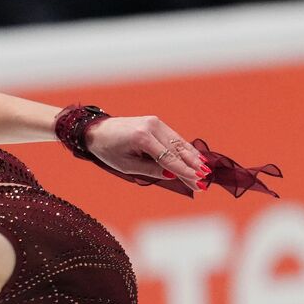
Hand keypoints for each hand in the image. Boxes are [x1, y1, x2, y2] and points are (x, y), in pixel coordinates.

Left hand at [84, 115, 208, 192]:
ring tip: (206, 172)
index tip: (198, 181)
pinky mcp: (156, 122)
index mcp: (142, 137)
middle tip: (205, 181)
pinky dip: (185, 149)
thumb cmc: (109, 151)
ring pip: (179, 142)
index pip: (169, 158)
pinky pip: (174, 138)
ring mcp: (155, 122)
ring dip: (193, 158)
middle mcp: (152, 126)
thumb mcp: (127, 166)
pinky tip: (196, 158)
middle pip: (177, 150)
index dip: (185, 171)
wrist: (98, 130)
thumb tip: (172, 174)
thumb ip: (150, 169)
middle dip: (193, 167)